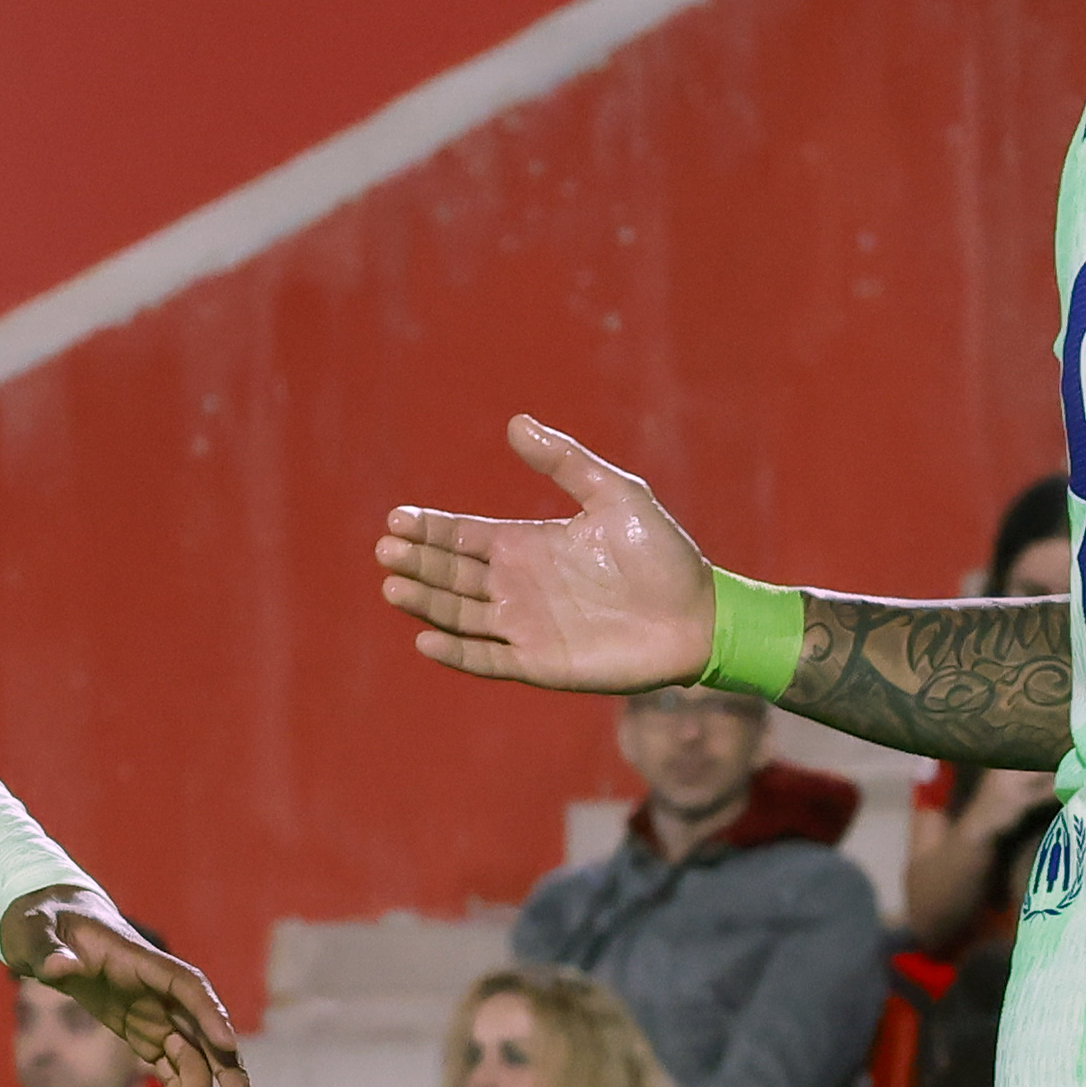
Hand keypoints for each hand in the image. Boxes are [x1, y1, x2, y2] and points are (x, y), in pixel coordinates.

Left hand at [3, 882, 250, 1086]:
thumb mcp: (34, 930)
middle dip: (226, 1076)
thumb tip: (56, 967)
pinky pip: (174, 1078)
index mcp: (144, 963)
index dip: (210, 1014)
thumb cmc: (44, 923)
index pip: (188, 987)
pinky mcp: (150, 1038)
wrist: (52, 927)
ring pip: (193, 1068)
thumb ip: (47, 948)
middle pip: (206, 1036)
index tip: (227, 1046)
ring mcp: (161, 1019)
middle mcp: (163, 994)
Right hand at [377, 415, 717, 692]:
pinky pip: (487, 659)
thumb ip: (565, 462)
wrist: (699, 615)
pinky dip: (456, 652)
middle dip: (418, 561)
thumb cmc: (662, 553)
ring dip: (426, 602)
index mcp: (529, 544)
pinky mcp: (540, 664)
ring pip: (459, 614)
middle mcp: (519, 585)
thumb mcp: (616, 493)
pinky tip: (425, 639)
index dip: (430, 528)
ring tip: (393, 584)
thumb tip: (516, 423)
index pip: (464, 536)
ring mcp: (526, 626)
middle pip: (452, 573)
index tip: (396, 519)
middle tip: (386, 549)